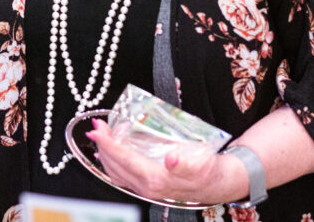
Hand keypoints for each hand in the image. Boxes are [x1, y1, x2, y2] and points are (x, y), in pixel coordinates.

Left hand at [88, 119, 226, 204]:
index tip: (98, 131)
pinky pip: (122, 174)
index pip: (124, 160)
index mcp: (156, 180)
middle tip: (97, 126)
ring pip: (116, 172)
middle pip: (115, 166)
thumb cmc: (208, 172)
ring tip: (101, 134)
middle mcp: (146, 187)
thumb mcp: (201, 165)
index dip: (109, 145)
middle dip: (103, 145)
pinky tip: (111, 150)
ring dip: (105, 153)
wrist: (217, 184)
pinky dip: (113, 161)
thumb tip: (171, 160)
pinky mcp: (147, 185)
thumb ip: (186, 164)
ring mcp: (145, 187)